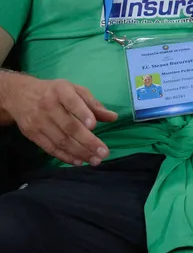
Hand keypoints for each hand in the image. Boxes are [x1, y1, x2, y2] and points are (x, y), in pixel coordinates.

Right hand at [2, 72, 116, 165]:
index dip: (82, 114)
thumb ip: (93, 104)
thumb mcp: (74, 90)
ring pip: (60, 140)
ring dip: (79, 152)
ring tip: (95, 160)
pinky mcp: (32, 134)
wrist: (19, 96)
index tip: (94, 126)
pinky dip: (65, 156)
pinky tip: (78, 161)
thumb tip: (113, 117)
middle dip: (87, 141)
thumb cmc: (54, 92)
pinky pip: (50, 148)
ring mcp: (38, 122)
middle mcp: (48, 106)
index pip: (72, 102)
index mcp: (60, 91)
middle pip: (68, 126)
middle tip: (104, 153)